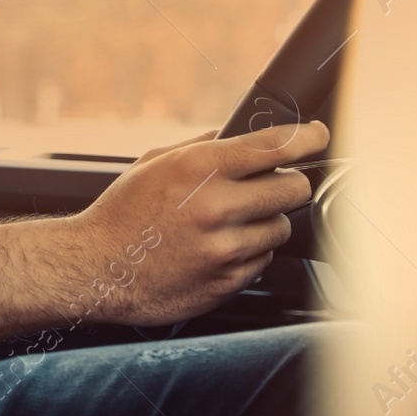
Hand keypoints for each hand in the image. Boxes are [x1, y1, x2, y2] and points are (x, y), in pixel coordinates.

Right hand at [64, 121, 328, 325]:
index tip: (319, 135)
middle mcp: (215, 206)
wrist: (97, 268)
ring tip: (227, 223)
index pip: (275, 147)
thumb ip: (201, 147)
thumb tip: (242, 135)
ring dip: (265, 221)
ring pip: (281, 226)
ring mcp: (223, 247)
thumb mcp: (153, 164)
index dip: (308, 138)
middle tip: (267, 186)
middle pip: (294, 189)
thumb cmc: (121, 214)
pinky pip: (263, 259)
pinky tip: (216, 248)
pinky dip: (248, 252)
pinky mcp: (228, 281)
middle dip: (285, 184)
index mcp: (197, 168)